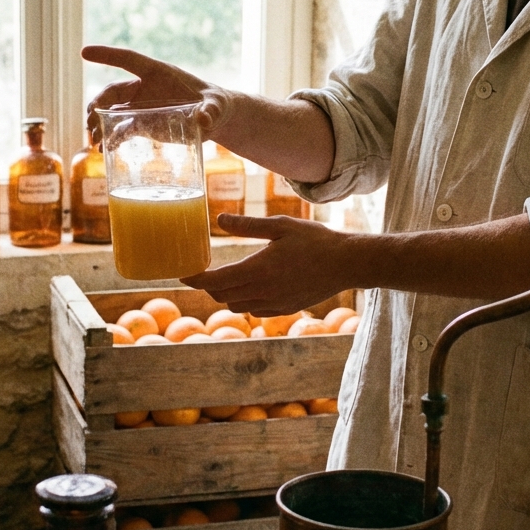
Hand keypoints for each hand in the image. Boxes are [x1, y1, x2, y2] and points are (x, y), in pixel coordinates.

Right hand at [81, 45, 237, 141]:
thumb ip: (210, 111)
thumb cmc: (215, 104)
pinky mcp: (144, 124)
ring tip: (93, 138)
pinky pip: (121, 129)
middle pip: (113, 91)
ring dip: (99, 122)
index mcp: (158, 73)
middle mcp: (145, 87)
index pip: (128, 59)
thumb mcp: (215, 106)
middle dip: (98, 103)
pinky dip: (111, 138)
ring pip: (112, 111)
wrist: (214, 120)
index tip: (84, 52)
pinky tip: (105, 149)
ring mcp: (142, 106)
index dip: (107, 55)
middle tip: (91, 119)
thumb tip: (203, 120)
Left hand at [182, 214, 355, 316]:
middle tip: (201, 273)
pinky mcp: (284, 309)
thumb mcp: (280, 226)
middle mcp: (262, 291)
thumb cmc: (315, 240)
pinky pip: (254, 310)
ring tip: (223, 279)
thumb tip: (219, 220)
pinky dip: (244, 300)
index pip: (215, 281)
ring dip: (225, 294)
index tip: (182, 274)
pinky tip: (249, 287)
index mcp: (258, 270)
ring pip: (236, 305)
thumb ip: (248, 226)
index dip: (194, 279)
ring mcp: (274, 303)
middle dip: (207, 286)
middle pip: (221, 295)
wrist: (346, 264)